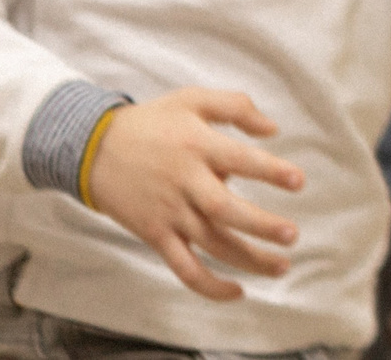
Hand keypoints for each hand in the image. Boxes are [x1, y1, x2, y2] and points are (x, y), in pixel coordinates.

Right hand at [87, 89, 304, 300]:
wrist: (92, 148)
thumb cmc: (152, 122)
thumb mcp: (193, 99)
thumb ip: (236, 107)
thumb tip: (273, 130)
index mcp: (198, 145)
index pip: (241, 160)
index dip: (270, 171)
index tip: (298, 181)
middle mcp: (185, 182)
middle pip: (225, 210)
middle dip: (261, 226)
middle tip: (291, 235)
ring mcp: (170, 212)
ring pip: (211, 244)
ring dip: (248, 260)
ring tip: (282, 266)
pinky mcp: (155, 235)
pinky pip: (184, 268)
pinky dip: (209, 285)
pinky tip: (237, 292)